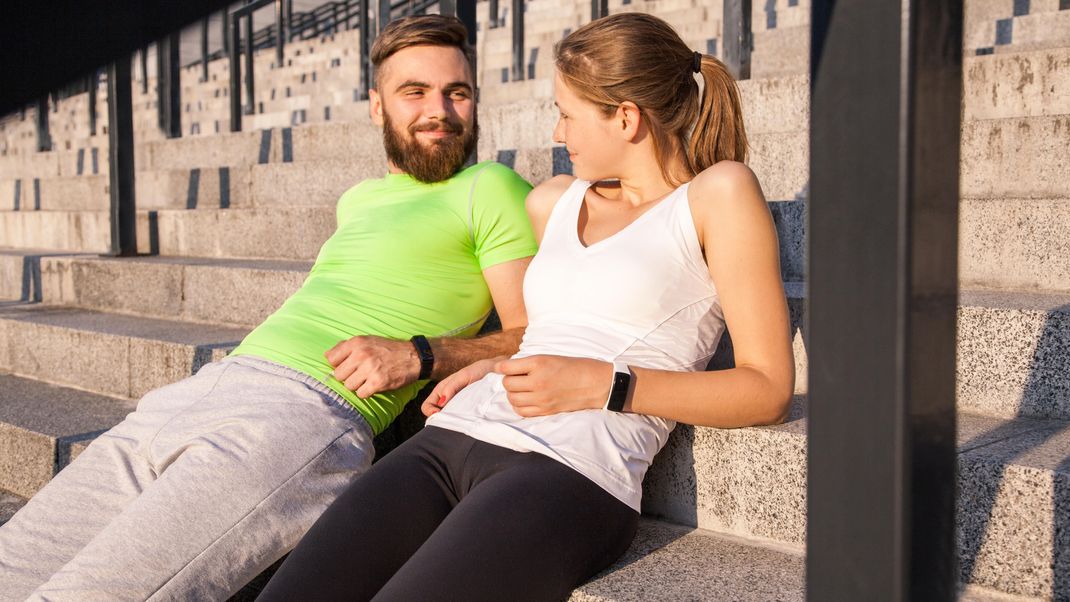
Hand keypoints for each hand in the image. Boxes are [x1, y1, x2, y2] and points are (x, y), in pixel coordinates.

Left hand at [324, 336, 418, 397]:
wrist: (413, 357)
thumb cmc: (388, 349)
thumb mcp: (367, 340)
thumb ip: (346, 346)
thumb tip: (328, 356)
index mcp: (357, 342)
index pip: (331, 358)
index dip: (338, 365)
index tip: (347, 366)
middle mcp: (361, 354)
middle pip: (339, 375)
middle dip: (348, 377)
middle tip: (359, 374)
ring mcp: (369, 369)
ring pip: (349, 386)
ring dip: (357, 385)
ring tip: (367, 379)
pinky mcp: (378, 382)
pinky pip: (361, 394)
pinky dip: (366, 392)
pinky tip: (373, 385)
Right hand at [422, 357, 504, 416]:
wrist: (496, 372)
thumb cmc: (478, 370)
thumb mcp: (464, 376)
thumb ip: (451, 387)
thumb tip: (441, 403)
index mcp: (441, 390)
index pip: (427, 406)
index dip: (429, 412)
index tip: (440, 413)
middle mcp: (447, 400)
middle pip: (435, 417)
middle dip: (440, 420)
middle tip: (453, 419)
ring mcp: (458, 406)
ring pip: (448, 420)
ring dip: (452, 421)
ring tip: (463, 419)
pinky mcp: (469, 411)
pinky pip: (461, 420)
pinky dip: (462, 422)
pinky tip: (469, 420)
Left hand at [495, 355, 612, 416]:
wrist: (595, 383)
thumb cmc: (573, 366)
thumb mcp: (549, 357)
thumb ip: (528, 364)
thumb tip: (505, 368)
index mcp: (538, 363)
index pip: (507, 367)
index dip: (501, 367)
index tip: (501, 367)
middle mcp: (538, 381)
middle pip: (508, 384)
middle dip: (508, 380)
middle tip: (516, 377)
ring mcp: (541, 398)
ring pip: (512, 399)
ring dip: (512, 393)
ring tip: (520, 388)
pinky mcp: (546, 410)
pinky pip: (521, 411)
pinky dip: (518, 405)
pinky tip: (524, 399)